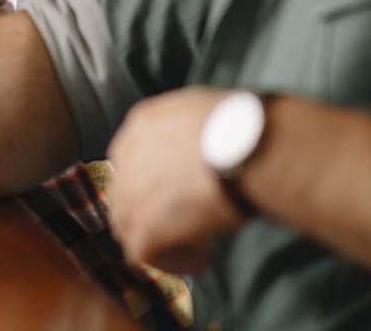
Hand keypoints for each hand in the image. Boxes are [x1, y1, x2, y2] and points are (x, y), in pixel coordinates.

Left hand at [108, 87, 247, 274]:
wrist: (244, 147)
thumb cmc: (241, 125)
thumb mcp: (203, 108)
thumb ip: (186, 129)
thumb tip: (201, 145)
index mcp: (141, 123)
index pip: (134, 158)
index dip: (156, 180)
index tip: (184, 192)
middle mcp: (126, 157)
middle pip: (126, 193)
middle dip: (153, 212)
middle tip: (187, 224)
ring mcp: (130, 195)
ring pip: (129, 226)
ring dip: (162, 238)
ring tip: (200, 245)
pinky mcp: (143, 229)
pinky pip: (144, 255)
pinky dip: (173, 261)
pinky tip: (203, 258)